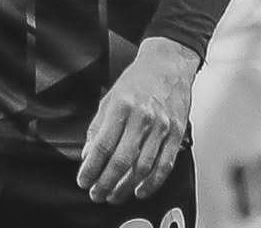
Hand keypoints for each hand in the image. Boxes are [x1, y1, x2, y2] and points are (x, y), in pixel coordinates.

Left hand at [76, 37, 199, 204]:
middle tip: (96, 195)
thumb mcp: (110, 97)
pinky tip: (140, 190)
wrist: (168, 64)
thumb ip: (98, 126)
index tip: (83, 180)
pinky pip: (164, 165)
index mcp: (122, 106)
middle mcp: (142, 117)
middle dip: (106, 182)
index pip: (102, 145)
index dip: (91, 167)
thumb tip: (88, 154)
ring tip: (114, 196)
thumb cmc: (138, 79)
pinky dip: (152, 183)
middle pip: (121, 160)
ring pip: (143, 167)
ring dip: (126, 187)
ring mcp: (161, 127)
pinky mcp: (176, 134)